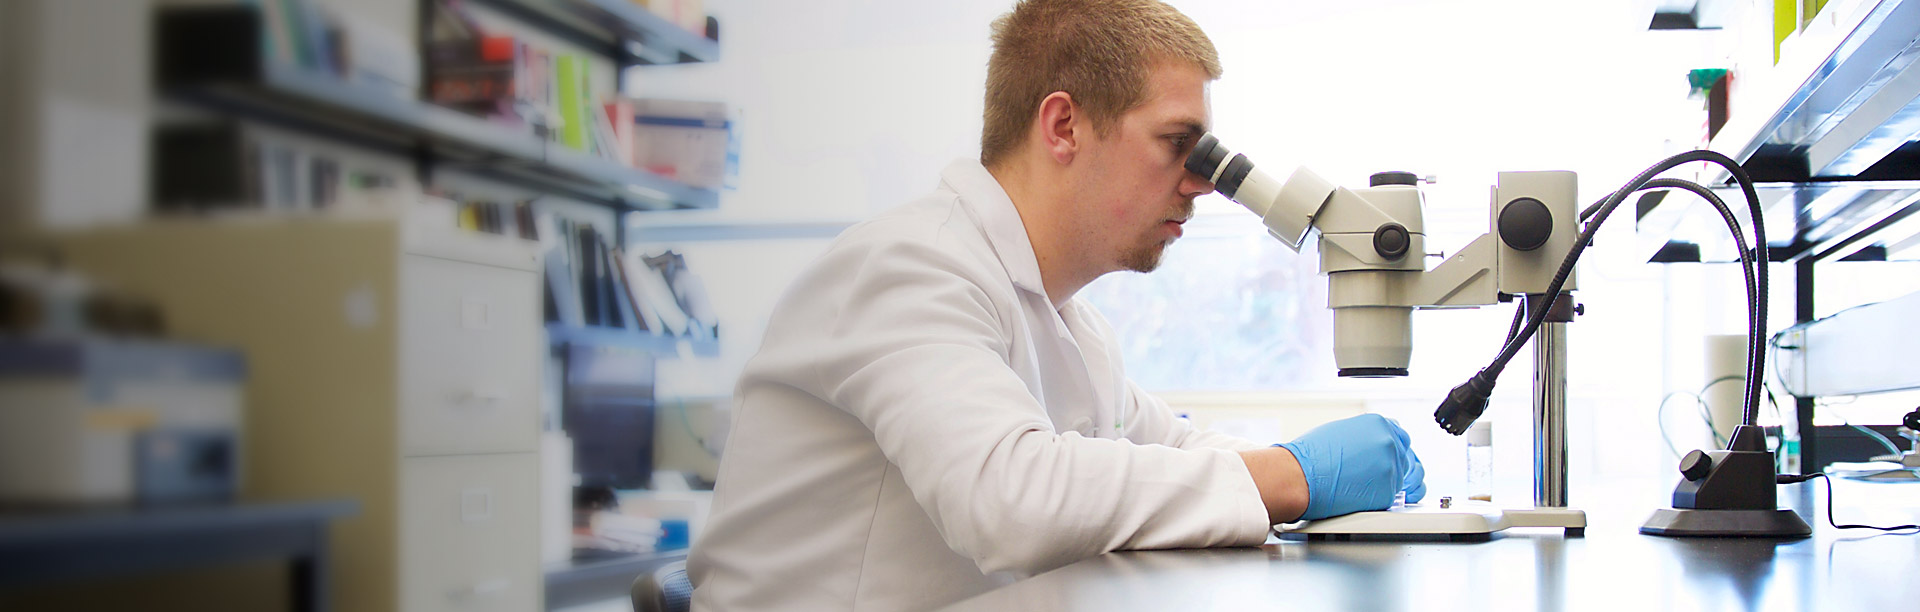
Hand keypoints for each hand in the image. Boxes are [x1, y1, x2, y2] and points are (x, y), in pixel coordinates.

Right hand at [1277, 414, 1425, 520]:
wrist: (1301, 475)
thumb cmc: (1312, 455)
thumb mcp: (1342, 432)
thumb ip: (1366, 437)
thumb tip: (1371, 447)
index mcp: (1380, 424)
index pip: (1402, 437)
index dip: (1396, 451)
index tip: (1392, 459)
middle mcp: (1390, 443)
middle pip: (1407, 459)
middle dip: (1399, 469)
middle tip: (1385, 478)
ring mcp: (1392, 467)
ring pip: (1405, 480)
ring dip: (1395, 486)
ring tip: (1375, 489)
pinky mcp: (1388, 492)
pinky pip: (1393, 497)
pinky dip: (1382, 500)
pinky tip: (1366, 497)